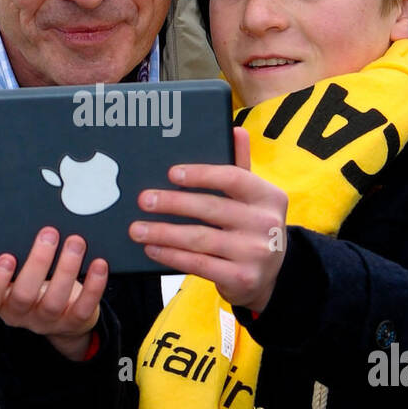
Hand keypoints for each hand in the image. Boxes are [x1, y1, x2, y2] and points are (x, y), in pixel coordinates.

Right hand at [0, 227, 107, 361]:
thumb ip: (20, 254)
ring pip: (54, 301)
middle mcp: (21, 313)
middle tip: (49, 234)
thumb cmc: (37, 283)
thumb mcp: (21, 272)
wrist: (63, 314)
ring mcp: (47, 321)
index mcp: (2, 300)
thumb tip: (34, 224)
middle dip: (38, 262)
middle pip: (23, 296)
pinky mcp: (73, 323)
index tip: (6, 257)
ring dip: (66, 268)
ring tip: (75, 242)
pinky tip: (98, 265)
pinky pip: (83, 308)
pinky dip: (93, 286)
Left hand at [128, 127, 288, 312]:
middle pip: (210, 208)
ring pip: (199, 239)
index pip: (233, 178)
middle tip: (144, 200)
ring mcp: (255, 253)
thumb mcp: (254, 198)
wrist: (270, 276)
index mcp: (269, 196)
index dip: (201, 174)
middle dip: (172, 203)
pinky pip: (198, 264)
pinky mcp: (241, 278)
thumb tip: (235, 130)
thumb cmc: (252, 227)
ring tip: (137, 229)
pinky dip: (171, 255)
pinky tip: (153, 249)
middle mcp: (266, 224)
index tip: (171, 173)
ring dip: (163, 233)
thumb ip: (241, 165)